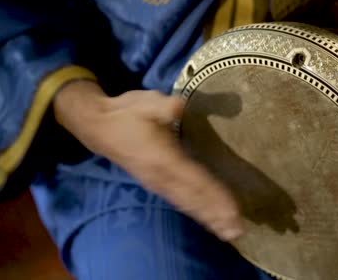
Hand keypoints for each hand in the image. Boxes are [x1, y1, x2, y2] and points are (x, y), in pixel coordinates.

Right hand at [53, 81, 242, 240]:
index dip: (215, 196)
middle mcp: (162, 177)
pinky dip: (197, 214)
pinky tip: (209, 221)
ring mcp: (159, 184)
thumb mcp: (145, 102)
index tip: (234, 210)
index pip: (196, 180)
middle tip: (238, 232)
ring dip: (209, 219)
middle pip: (195, 199)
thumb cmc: (127, 114)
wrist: (99, 127)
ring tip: (229, 234)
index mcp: (164, 158)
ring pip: (188, 205)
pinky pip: (182, 203)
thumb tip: (178, 106)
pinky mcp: (157, 185)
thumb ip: (163, 106)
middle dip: (216, 216)